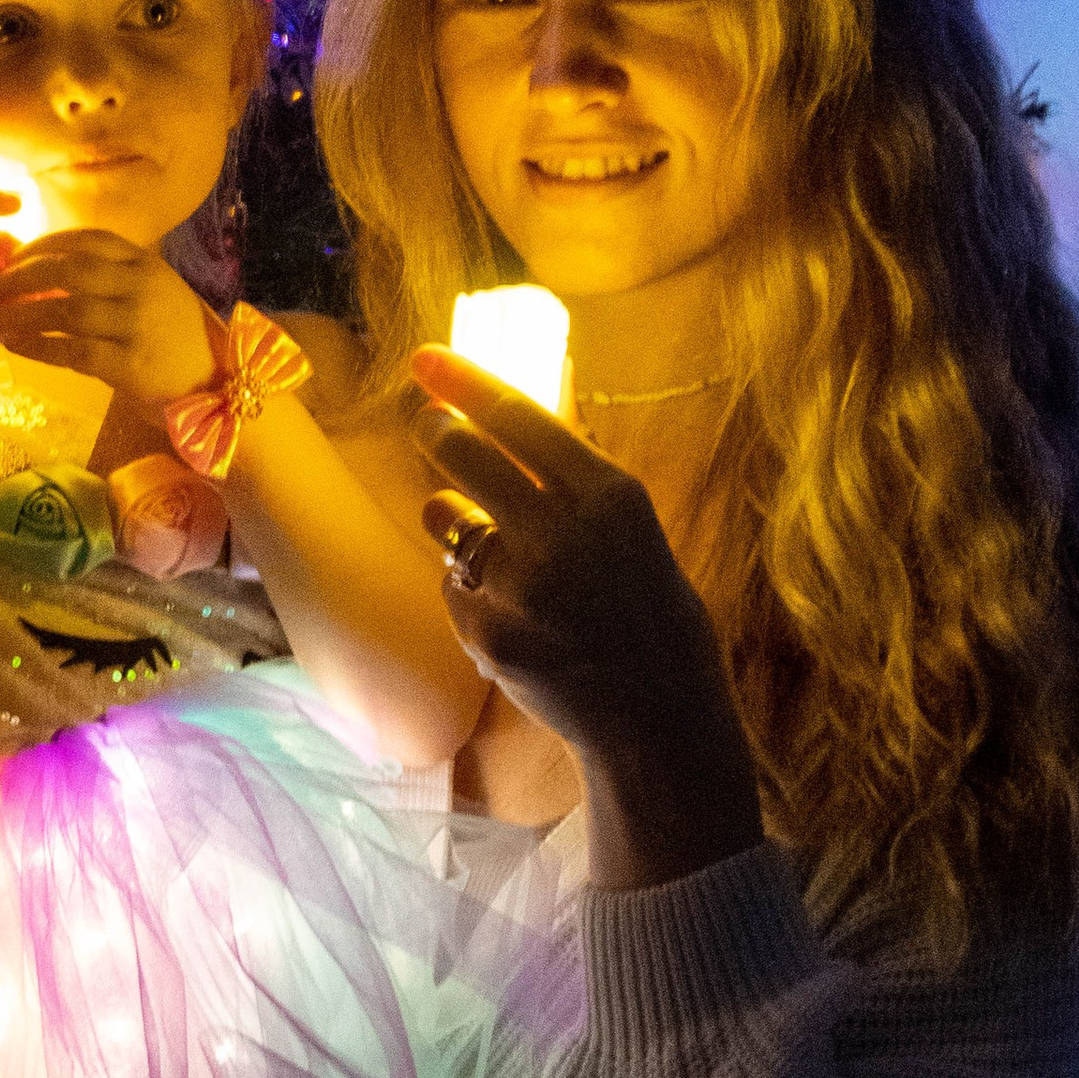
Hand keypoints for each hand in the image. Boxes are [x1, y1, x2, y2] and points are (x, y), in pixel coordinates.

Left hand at [0, 230, 217, 411]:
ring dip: (20, 314)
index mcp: (146, 265)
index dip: (43, 245)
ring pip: (66, 310)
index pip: (87, 240)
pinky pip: (74, 351)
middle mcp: (142, 287)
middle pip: (69, 269)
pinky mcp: (133, 366)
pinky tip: (16, 347)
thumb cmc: (176, 339)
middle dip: (21, 276)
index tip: (13, 257)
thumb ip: (113, 277)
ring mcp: (139, 325)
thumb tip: (48, 269)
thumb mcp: (154, 292)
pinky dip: (38, 347)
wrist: (218, 386)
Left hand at [408, 347, 762, 886]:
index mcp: (611, 495)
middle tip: (428, 421)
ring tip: (474, 529)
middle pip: (464, 452)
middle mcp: (562, 530)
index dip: (462, 381)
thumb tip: (507, 430)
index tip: (422, 358)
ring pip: (448, 521)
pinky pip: (456, 588)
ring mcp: (520, 584)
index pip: (518, 416)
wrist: (656, 719)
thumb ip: (574, 487)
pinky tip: (514, 618)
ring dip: (450, 517)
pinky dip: (472, 594)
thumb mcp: (633, 533)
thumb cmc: (651, 616)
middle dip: (436, 431)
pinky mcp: (488, 631)